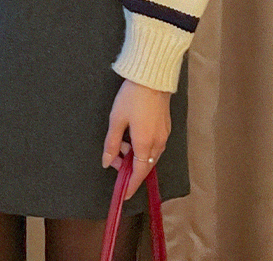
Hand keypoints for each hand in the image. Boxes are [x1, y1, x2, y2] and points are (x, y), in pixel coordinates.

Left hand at [102, 78, 171, 199]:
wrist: (152, 78)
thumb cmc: (132, 98)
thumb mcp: (116, 120)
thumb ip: (111, 143)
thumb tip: (107, 162)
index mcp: (145, 144)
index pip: (139, 173)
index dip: (131, 185)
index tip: (123, 194)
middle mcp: (158, 143)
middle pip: (145, 165)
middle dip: (129, 166)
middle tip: (114, 156)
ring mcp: (164, 135)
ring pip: (150, 155)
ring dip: (135, 155)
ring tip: (120, 141)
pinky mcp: (166, 127)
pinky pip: (154, 145)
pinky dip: (142, 147)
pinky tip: (131, 135)